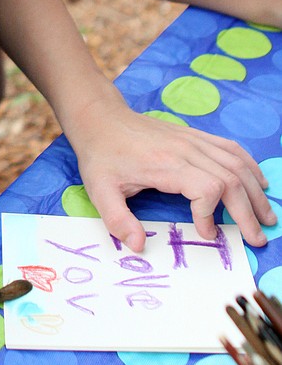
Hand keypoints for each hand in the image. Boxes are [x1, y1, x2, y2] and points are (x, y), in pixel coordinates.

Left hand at [71, 95, 276, 251]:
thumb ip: (117, 220)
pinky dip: (248, 166)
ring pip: (236, 163)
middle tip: (256, 239)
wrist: (100, 118)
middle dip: (247, 211)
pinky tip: (258, 182)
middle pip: (231, 178)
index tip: (206, 234)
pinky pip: (230, 148)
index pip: (208, 187)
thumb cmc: (102, 155)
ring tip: (267, 217)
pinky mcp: (194, 136)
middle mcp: (186, 149)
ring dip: (255, 191)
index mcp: (166, 164)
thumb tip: (138, 246)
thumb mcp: (100, 190)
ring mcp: (193, 140)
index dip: (212, 214)